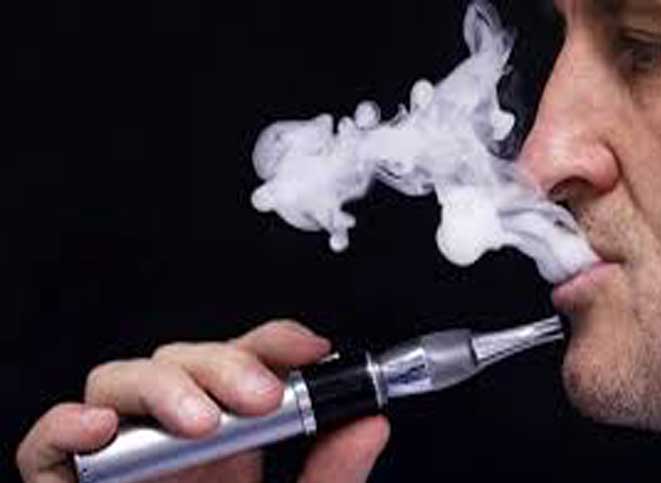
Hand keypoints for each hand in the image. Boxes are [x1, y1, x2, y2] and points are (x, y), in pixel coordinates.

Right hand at [17, 320, 390, 482]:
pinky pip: (50, 442)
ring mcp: (122, 453)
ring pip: (122, 379)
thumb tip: (371, 424)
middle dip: (224, 364)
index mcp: (231, 435)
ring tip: (201, 423)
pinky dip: (67, 425)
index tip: (311, 349)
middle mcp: (175, 433)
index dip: (274, 342)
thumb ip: (332, 473)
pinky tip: (102, 428)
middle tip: (261, 398)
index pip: (245, 360)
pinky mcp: (71, 481)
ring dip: (162, 387)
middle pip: (184, 358)